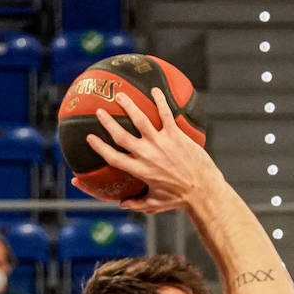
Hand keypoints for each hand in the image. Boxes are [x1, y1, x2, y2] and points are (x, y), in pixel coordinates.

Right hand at [82, 87, 222, 213]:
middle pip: (121, 136)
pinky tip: (154, 89)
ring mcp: (162, 143)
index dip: (99, 147)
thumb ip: (137, 203)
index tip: (90, 137)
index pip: (113, 157)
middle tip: (99, 111)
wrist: (203, 190)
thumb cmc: (179, 198)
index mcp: (140, 171)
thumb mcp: (155, 203)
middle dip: (108, 122)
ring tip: (120, 95)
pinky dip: (160, 101)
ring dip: (129, 106)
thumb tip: (122, 204)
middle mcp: (147, 155)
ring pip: (140, 120)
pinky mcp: (176, 136)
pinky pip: (166, 114)